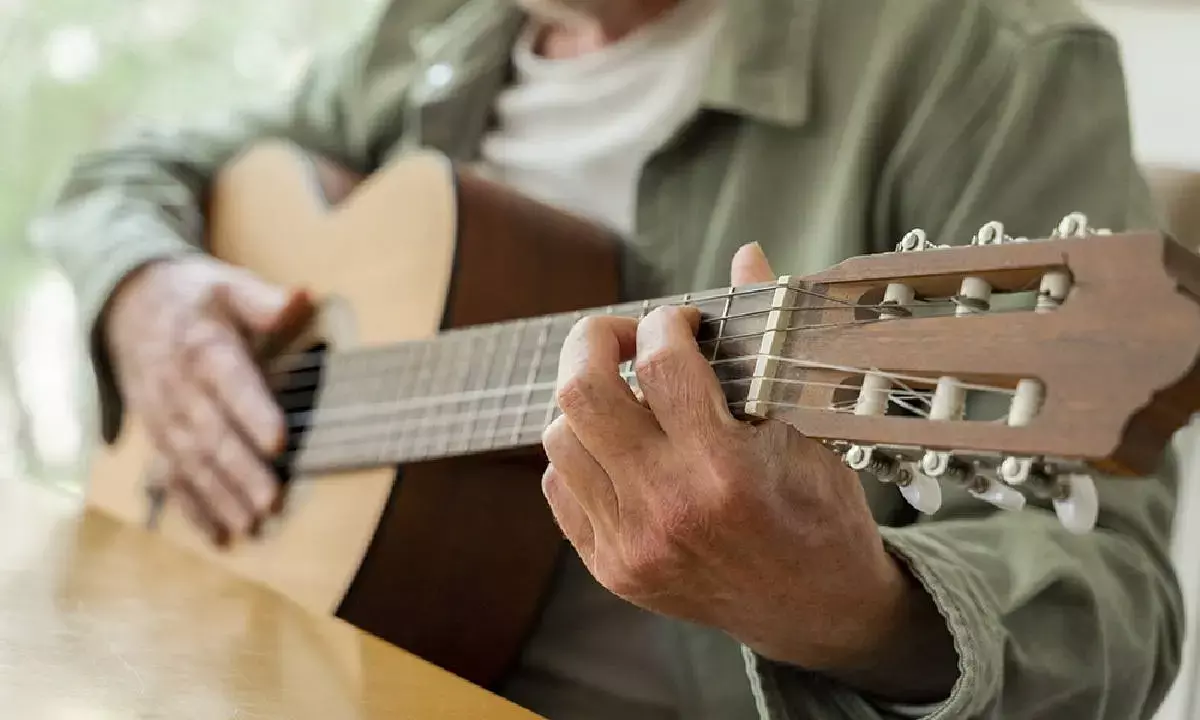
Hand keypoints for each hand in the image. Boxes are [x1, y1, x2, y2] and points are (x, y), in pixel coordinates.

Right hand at [105, 256, 301, 545]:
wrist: (129, 304)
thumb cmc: (197, 298)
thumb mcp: (228, 284)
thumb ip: (265, 300)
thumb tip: (302, 298)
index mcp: (203, 346)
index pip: (230, 382)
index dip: (253, 412)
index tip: (279, 441)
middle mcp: (179, 388)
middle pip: (212, 434)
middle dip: (241, 471)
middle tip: (273, 502)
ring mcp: (164, 417)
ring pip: (192, 464)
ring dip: (221, 498)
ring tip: (253, 525)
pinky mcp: (159, 437)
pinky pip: (172, 478)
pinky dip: (194, 510)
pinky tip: (220, 538)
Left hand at [542, 244, 956, 699]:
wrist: (817, 612)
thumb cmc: (820, 513)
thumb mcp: (808, 426)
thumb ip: (765, 338)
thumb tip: (746, 254)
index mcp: (726, 470)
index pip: (661, 363)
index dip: (664, 320)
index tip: (680, 320)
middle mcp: (667, 509)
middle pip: (580, 394)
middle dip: (593, 340)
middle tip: (622, 335)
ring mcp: (631, 544)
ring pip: (558, 437)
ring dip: (584, 400)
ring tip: (627, 395)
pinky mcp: (610, 567)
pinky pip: (559, 485)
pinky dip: (579, 451)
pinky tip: (620, 447)